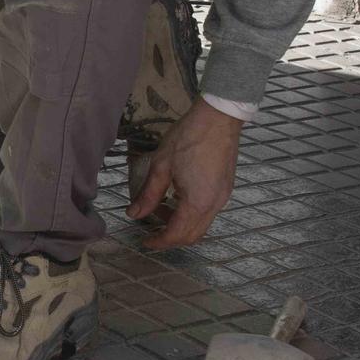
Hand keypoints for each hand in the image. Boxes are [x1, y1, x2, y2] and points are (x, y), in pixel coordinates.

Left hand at [127, 100, 241, 249]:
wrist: (219, 117)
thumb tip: (134, 214)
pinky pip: (207, 212)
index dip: (158, 242)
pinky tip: (176, 197)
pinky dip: (190, 213)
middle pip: (192, 236)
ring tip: (160, 208)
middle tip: (150, 230)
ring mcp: (222, 197)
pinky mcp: (225, 189)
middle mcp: (214, 205)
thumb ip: (148, 194)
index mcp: (197, 202)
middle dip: (170, 237)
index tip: (144, 242)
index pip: (176, 234)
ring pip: (201, 225)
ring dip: (180, 224)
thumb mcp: (161, 166)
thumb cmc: (189, 137)